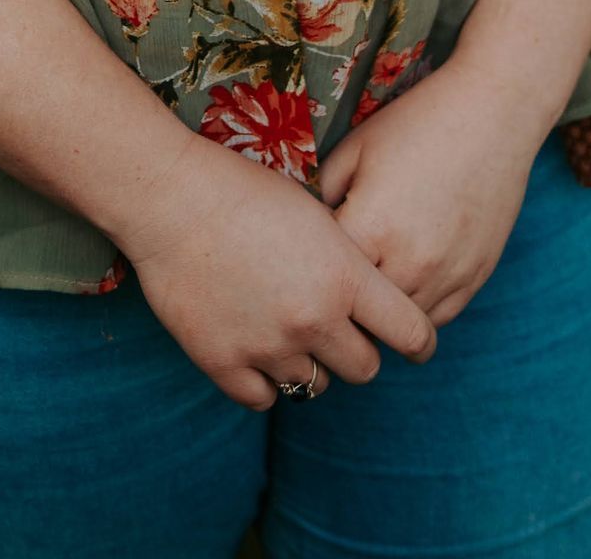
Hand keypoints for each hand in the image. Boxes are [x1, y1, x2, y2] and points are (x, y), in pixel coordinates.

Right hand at [121, 136, 437, 412]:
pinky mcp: (224, 364)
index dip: (419, 342)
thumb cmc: (243, 191)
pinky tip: (254, 345)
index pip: (411, 332)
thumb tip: (372, 297)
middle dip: (355, 350)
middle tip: (335, 329)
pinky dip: (263, 380)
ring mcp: (268, 346)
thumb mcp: (315, 212)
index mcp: (343, 274)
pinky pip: (263, 398)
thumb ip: (347, 260)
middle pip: (364, 368)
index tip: (415, 345)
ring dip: (307, 363)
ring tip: (284, 327)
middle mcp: (313, 318)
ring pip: (314, 385)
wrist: (171, 197)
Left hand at [316, 64, 547, 326]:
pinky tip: (405, 284)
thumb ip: (325, 193)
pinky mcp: (475, 278)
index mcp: (371, 228)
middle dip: (345, 296)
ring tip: (369, 286)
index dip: (313, 265)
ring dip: (382, 312)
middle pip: (361, 311)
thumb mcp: (356, 147)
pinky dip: (416, 309)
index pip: (325, 274)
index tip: (310, 256)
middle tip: (334, 279)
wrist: (491, 114)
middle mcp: (409, 263)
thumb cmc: (417, 123)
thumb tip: (310, 230)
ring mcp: (446, 276)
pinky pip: (436, 319)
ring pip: (400, 326)